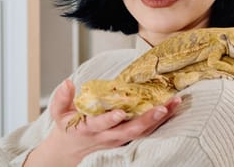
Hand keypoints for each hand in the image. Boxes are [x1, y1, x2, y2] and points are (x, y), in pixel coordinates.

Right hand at [24, 79, 180, 166]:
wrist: (72, 150)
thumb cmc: (68, 127)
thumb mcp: (59, 113)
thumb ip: (62, 98)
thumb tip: (68, 83)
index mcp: (89, 128)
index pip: (101, 124)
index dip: (110, 119)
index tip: (120, 112)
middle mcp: (108, 136)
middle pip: (130, 130)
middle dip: (147, 119)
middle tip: (161, 108)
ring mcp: (120, 139)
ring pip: (142, 132)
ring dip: (159, 119)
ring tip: (174, 104)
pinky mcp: (128, 138)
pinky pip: (147, 131)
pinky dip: (161, 121)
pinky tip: (173, 109)